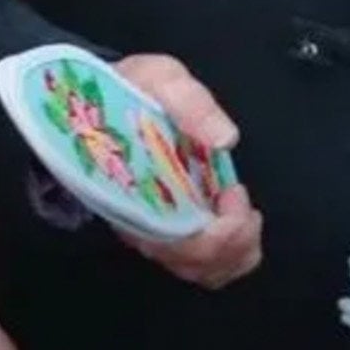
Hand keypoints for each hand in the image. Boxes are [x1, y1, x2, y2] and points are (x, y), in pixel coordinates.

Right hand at [110, 54, 264, 288]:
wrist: (102, 99)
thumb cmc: (131, 89)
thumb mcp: (160, 78)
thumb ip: (190, 103)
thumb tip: (226, 139)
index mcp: (135, 190)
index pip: (175, 242)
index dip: (216, 234)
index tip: (234, 190)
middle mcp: (141, 223)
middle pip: (191, 263)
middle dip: (233, 241)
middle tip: (245, 204)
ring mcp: (153, 232)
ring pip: (199, 271)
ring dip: (236, 252)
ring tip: (247, 216)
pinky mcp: (167, 232)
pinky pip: (200, 266)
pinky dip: (231, 257)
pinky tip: (240, 227)